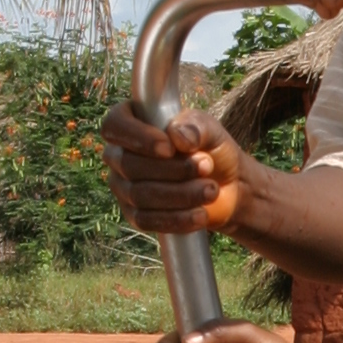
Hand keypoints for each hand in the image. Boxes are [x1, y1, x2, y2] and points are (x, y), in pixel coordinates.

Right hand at [104, 104, 245, 235]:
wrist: (228, 187)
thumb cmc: (212, 150)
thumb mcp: (212, 131)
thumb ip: (196, 127)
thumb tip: (176, 136)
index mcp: (132, 122)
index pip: (115, 125)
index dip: (137, 137)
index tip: (169, 148)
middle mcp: (119, 154)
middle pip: (128, 164)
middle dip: (172, 169)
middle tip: (207, 165)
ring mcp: (124, 186)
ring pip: (138, 194)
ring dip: (180, 194)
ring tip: (211, 189)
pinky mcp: (135, 215)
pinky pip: (145, 220)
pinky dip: (176, 219)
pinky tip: (200, 215)